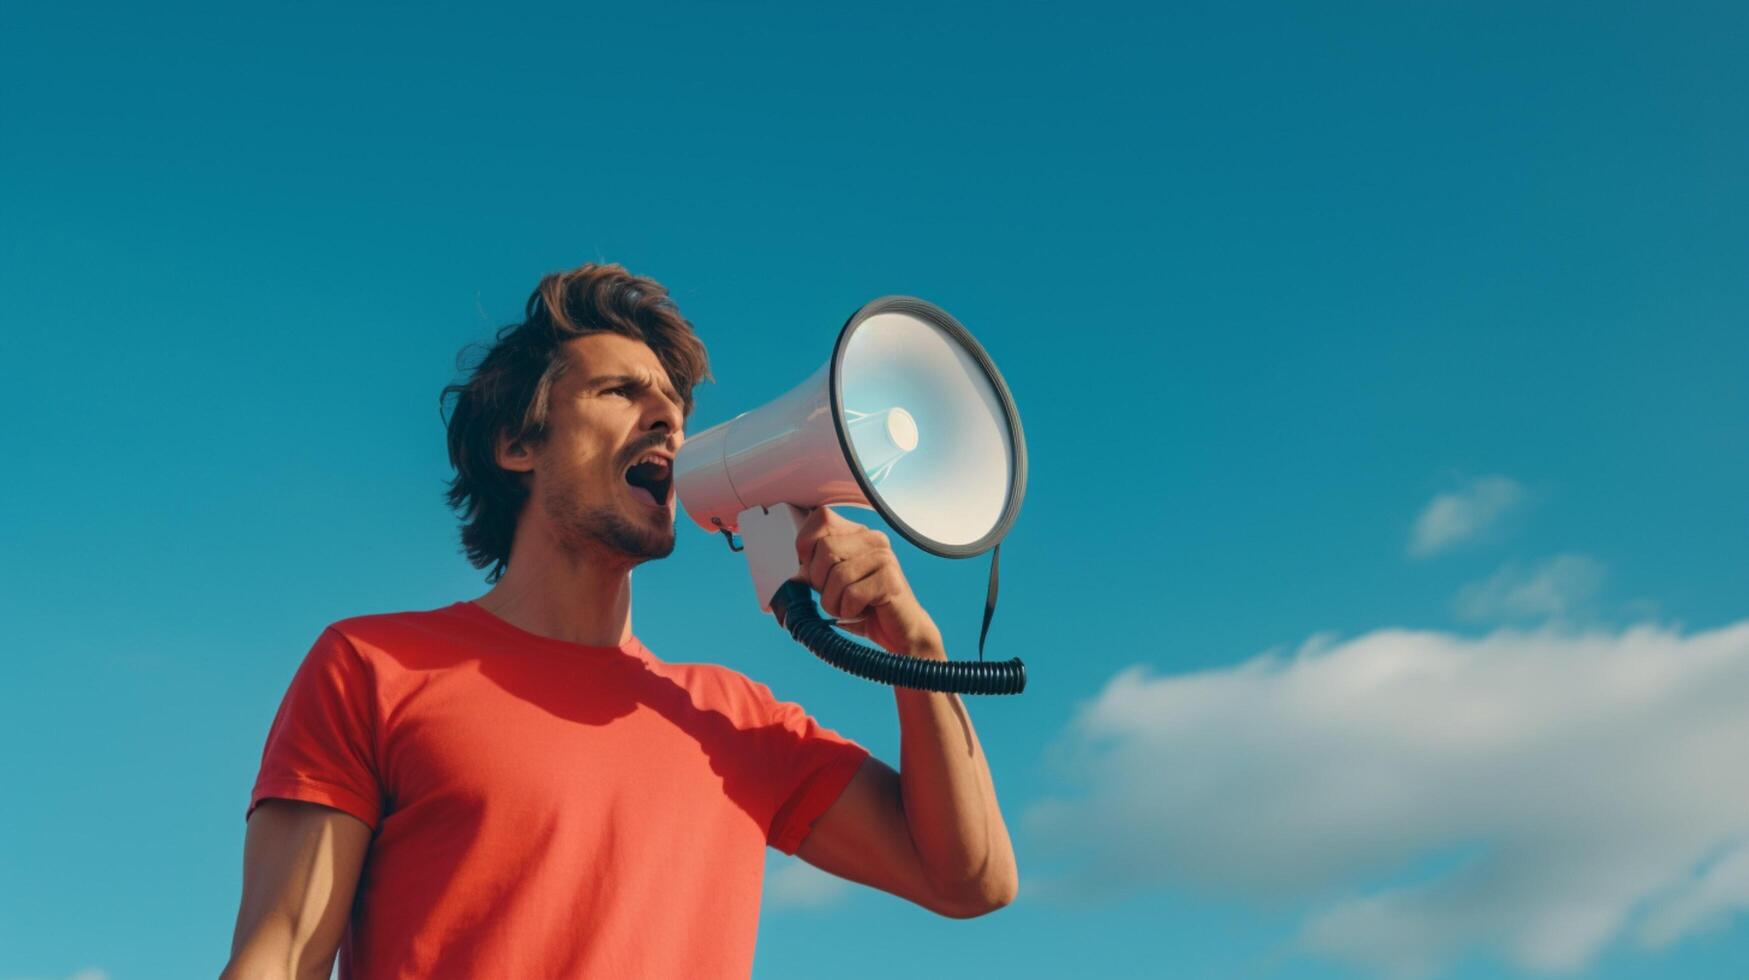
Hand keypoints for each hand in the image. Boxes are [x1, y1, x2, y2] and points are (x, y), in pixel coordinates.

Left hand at [793, 507, 944, 658]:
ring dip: (834, 601)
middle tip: (835, 595)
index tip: (812, 569)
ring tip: (848, 607)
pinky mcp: (890, 579)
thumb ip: (813, 571)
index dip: (807, 543)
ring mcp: (884, 558)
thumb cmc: (865, 607)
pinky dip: (848, 610)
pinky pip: (852, 594)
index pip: (821, 518)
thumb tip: (795, 572)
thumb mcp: (832, 584)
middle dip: (820, 581)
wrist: (900, 633)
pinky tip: (862, 612)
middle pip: (825, 548)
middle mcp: (873, 539)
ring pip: (837, 574)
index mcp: (857, 534)